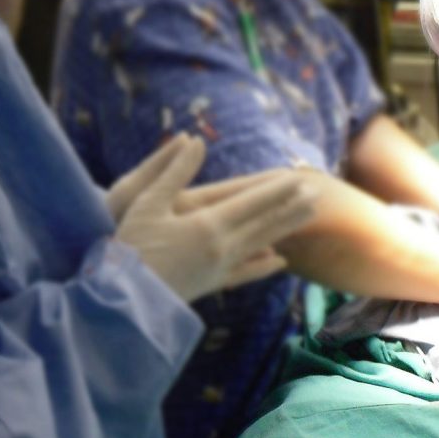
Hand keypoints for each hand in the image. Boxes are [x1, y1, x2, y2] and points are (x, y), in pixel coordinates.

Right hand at [114, 134, 317, 301]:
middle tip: (319, 196)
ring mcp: (220, 267)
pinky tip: (280, 261)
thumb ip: (173, 171)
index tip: (301, 179)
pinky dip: (265, 265)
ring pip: (263, 244)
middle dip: (293, 207)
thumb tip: (194, 140)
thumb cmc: (126, 243)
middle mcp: (222, 246)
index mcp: (207, 223)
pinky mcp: (212, 284)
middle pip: (266, 222)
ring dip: (287, 228)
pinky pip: (246, 272)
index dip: (278, 189)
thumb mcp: (145, 201)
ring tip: (309, 217)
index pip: (253, 202)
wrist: (118, 297)